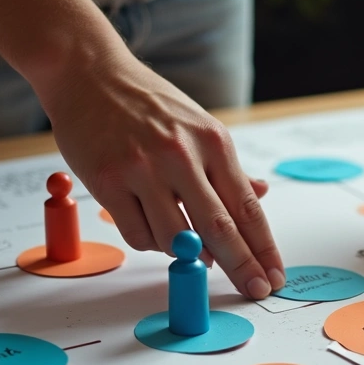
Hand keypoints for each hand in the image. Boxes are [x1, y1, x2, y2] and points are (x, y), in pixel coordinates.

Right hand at [39, 53, 284, 299]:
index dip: (264, 249)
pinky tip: (150, 224)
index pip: (248, 208)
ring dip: (186, 253)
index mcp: (213, 142)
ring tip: (183, 238)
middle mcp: (181, 156)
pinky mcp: (108, 182)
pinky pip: (139, 236)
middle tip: (255, 290)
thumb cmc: (148, 103)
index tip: (274, 277)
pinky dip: (150, 242)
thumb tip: (260, 194)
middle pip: (221, 230)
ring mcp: (143, 169)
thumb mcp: (199, 126)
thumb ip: (227, 167)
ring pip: (176, 240)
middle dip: (242, 267)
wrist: (89, 73)